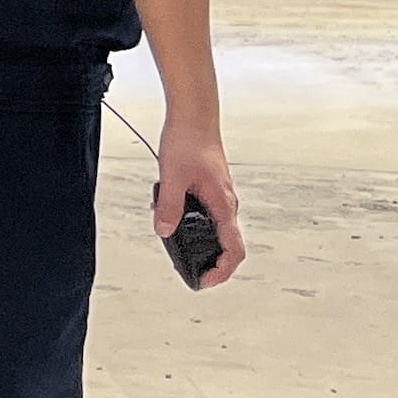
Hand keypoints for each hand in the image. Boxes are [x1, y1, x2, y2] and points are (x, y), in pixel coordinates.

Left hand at [154, 122, 245, 287]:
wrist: (194, 115)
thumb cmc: (188, 141)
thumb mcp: (171, 177)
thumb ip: (168, 206)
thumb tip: (164, 232)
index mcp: (223, 205)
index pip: (233, 249)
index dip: (222, 271)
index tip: (204, 281)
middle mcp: (226, 204)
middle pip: (226, 244)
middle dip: (209, 261)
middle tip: (186, 268)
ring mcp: (219, 196)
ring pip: (215, 229)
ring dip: (199, 241)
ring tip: (175, 245)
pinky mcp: (210, 188)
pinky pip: (205, 213)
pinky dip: (191, 222)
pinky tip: (169, 215)